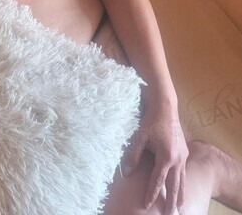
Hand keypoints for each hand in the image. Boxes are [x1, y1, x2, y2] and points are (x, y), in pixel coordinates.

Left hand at [122, 96, 188, 213]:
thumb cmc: (151, 120)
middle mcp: (177, 159)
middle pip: (174, 185)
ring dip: (180, 194)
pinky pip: (184, 171)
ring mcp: (183, 155)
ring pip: (182, 180)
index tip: (147, 205)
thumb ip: (133, 155)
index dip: (152, 194)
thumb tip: (127, 173)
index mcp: (165, 156)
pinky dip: (183, 182)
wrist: (166, 107)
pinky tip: (181, 187)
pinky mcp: (184, 151)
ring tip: (179, 207)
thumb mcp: (140, 137)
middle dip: (171, 201)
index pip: (157, 180)